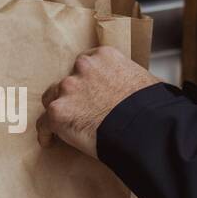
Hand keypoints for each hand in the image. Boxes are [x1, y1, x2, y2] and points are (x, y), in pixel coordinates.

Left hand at [38, 46, 159, 157]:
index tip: (88, 90)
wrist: (144, 127)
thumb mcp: (147, 80)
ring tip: (64, 126)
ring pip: (52, 98)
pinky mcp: (59, 112)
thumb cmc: (152, 108)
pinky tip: (49, 141)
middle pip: (68, 80)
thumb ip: (131, 79)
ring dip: (60, 110)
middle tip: (80, 110)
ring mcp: (69, 88)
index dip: (87, 79)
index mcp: (105, 56)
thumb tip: (138, 91)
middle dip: (72, 95)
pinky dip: (46, 133)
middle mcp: (83, 67)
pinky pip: (44, 123)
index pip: (87, 63)